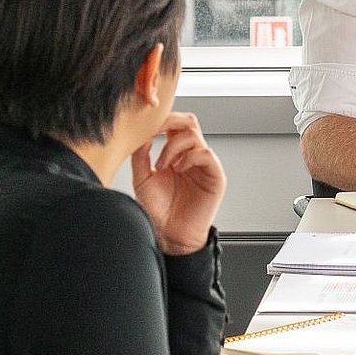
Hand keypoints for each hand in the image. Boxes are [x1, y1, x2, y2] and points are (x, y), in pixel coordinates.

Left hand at [132, 113, 224, 256]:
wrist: (170, 235)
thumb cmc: (159, 211)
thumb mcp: (142, 179)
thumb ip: (141, 155)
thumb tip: (142, 133)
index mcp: (175, 154)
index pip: (174, 125)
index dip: (161, 119)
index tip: (145, 122)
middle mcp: (190, 156)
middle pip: (189, 122)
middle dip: (171, 121)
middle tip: (156, 130)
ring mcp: (203, 164)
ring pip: (194, 136)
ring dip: (173, 147)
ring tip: (163, 165)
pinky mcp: (214, 175)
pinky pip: (205, 154)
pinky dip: (189, 157)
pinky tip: (178, 169)